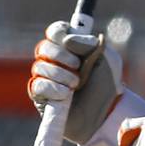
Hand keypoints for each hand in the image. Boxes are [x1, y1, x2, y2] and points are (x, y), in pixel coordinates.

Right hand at [28, 21, 121, 139]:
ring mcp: (45, 78)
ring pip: (39, 66)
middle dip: (61, 55)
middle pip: (44, 47)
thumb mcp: (108, 59)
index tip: (70, 41)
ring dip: (60, 74)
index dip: (60, 33)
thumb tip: (68, 40)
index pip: (55, 31)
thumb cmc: (106, 85)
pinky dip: (53, 88)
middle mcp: (55, 60)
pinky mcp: (40, 96)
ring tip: (76, 85)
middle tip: (77, 65)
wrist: (104, 114)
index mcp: (70, 47)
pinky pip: (37, 85)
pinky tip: (66, 95)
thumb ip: (91, 44)